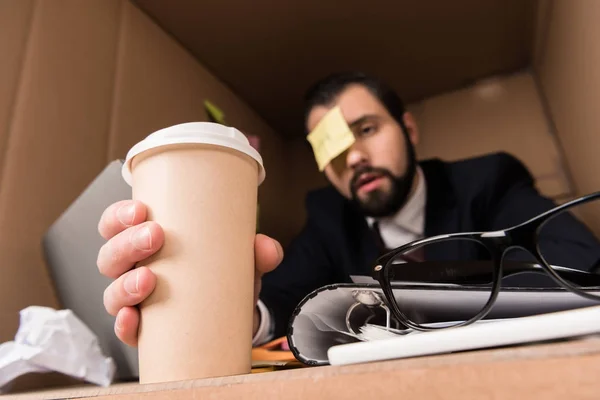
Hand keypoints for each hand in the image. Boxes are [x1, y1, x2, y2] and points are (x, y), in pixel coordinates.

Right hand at [97, 199, 282, 346]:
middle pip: (110, 255)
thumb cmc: (222, 277)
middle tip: (154, 236)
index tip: (140, 209)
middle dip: (126, 243)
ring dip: (124, 285)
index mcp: (147, 244)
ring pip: (111, 293)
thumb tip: (266, 247)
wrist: (232, 320)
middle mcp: (133, 271)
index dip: (119, 215)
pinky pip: (125, 330)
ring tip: (148, 279)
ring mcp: (135, 303)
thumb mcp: (240, 260)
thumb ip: (258, 253)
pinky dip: (125, 326)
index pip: (117, 225)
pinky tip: (133, 319)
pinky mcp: (144, 333)